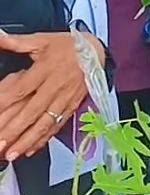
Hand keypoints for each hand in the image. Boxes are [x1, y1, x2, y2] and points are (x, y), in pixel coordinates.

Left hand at [0, 32, 103, 160]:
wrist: (95, 51)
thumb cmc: (66, 45)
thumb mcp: (42, 39)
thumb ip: (17, 42)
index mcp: (46, 68)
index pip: (22, 88)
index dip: (5, 102)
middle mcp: (55, 86)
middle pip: (32, 111)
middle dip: (14, 130)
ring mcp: (65, 98)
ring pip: (45, 122)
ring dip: (28, 140)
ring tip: (12, 155)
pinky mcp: (72, 106)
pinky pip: (58, 125)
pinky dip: (44, 139)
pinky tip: (30, 150)